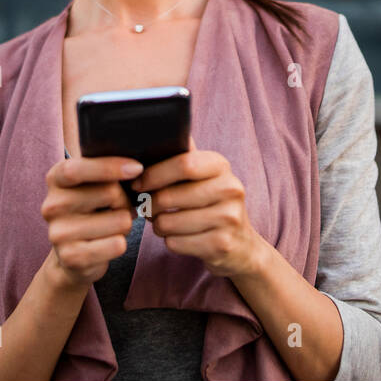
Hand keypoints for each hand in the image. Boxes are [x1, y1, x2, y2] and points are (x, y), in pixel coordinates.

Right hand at [41, 154, 141, 289]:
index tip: (137, 168)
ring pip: (121, 220)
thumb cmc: (90, 210)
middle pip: (110, 192)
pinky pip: (118, 244)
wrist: (71, 255)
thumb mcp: (92, 184)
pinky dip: (121, 243)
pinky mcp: (72, 257)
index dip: (110, 166)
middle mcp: (52, 206)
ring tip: (111, 227)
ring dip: (125, 224)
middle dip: (124, 200)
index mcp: (55, 179)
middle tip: (118, 208)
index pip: (77, 169)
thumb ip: (105, 171)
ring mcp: (59, 233)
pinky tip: (108, 244)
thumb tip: (135, 168)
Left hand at [130, 138, 265, 278]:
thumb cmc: (211, 205)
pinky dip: (170, 242)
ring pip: (168, 222)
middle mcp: (230, 189)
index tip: (137, 183)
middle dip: (149, 204)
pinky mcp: (222, 244)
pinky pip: (175, 243)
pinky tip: (178, 237)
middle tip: (146, 207)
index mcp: (221, 166)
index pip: (183, 163)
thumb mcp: (204, 177)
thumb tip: (153, 134)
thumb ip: (183, 159)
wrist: (242, 245)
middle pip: (169, 196)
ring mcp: (229, 218)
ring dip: (158, 225)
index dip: (154, 174)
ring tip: (162, 222)